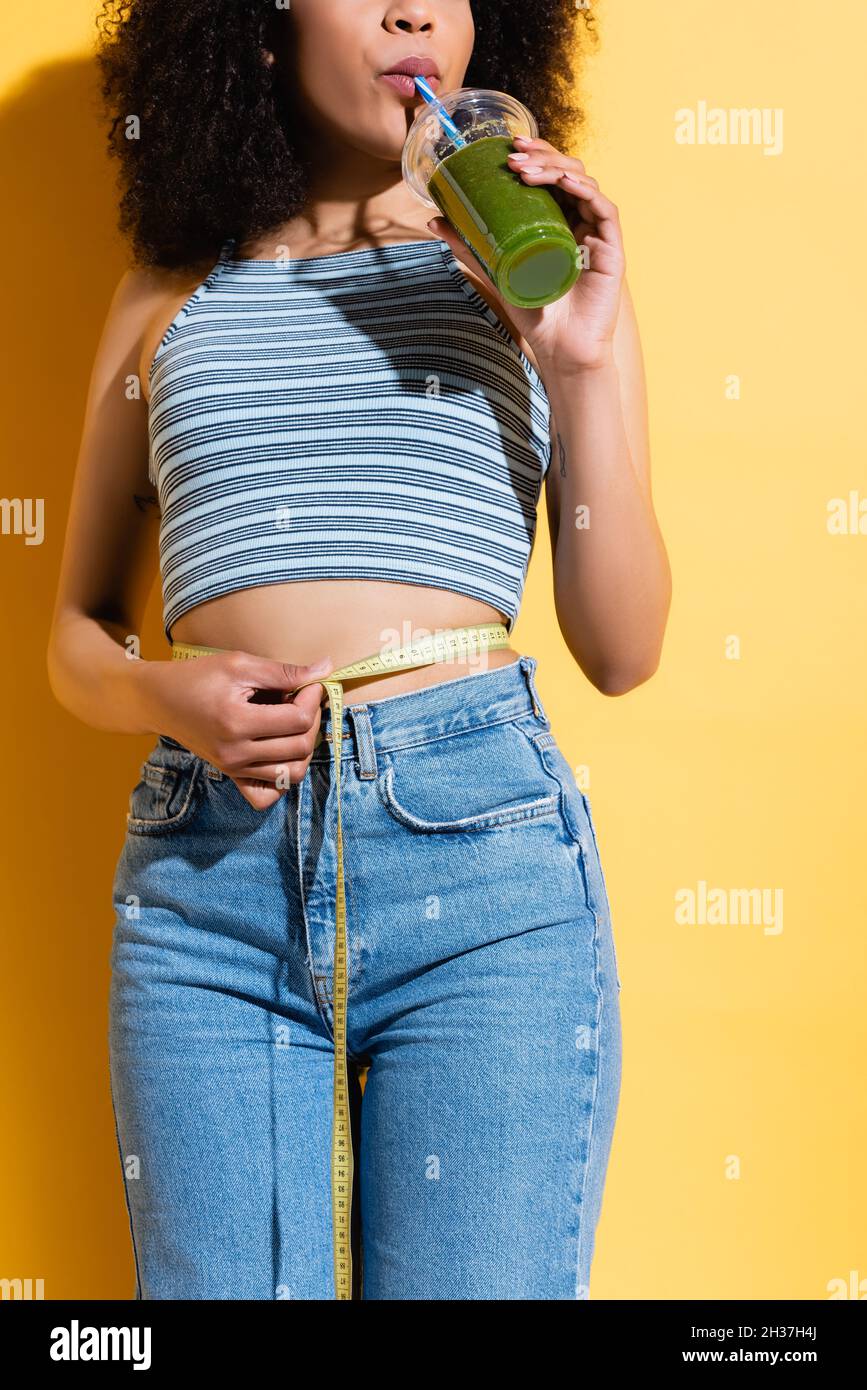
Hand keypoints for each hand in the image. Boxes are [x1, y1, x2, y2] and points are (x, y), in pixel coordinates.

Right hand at [140, 651, 333, 809]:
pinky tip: (281, 751)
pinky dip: (283, 777)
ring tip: (295, 721)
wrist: (159, 700)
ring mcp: (233, 768)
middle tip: (303, 697)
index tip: (310, 682)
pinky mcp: (232, 775)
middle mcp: (236, 753)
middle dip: (312, 719)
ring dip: (304, 746)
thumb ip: (284, 671)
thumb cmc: (197, 677)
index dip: (312, 698)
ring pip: (292, 773)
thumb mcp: (239, 664)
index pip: (297, 720)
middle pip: (300, 747)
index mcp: (236, 722)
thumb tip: (325, 669)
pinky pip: (268, 793)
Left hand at [428, 134, 624, 375]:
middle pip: (567, 171)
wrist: (559, 347)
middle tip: (512, 156)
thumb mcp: (494, 271)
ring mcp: (596, 232)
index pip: (550, 175)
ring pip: (584, 182)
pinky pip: (604, 209)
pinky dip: (586, 190)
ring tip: (526, 171)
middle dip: (541, 156)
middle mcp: (578, 220)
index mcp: (556, 220)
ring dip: (556, 168)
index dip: (534, 154)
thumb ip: (468, 246)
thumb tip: (433, 221)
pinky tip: (566, 183)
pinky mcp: (612, 247)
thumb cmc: (533, 310)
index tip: (508, 146)